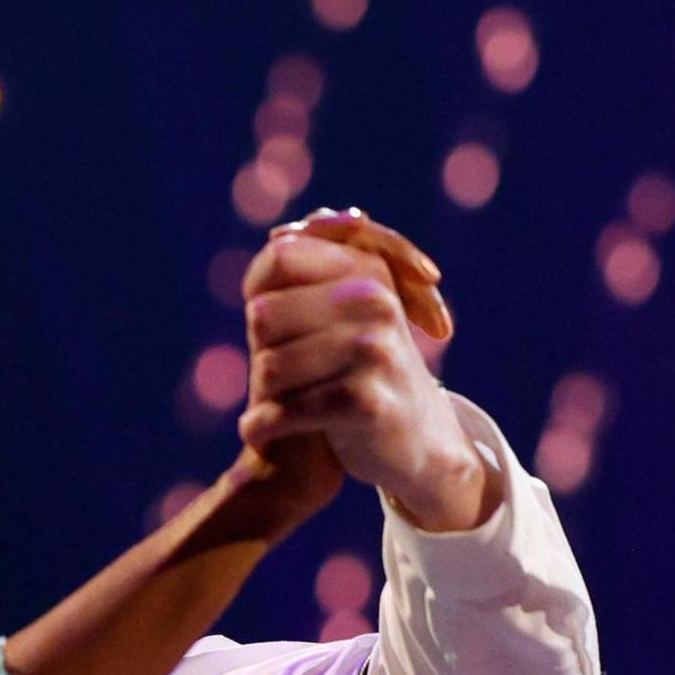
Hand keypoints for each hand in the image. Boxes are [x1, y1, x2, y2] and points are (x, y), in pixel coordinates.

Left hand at [240, 208, 498, 531]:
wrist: (416, 440)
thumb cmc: (360, 371)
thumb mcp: (342, 312)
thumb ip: (309, 267)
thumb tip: (280, 234)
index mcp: (368, 270)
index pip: (277, 259)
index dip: (258, 296)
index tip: (272, 328)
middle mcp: (375, 302)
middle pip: (263, 315)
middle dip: (261, 351)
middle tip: (277, 379)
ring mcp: (375, 351)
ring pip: (269, 367)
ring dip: (260, 394)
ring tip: (275, 406)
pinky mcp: (365, 402)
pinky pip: (284, 411)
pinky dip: (260, 426)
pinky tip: (258, 431)